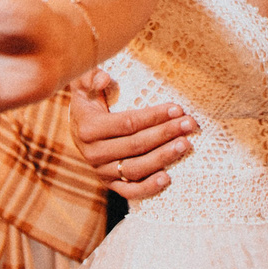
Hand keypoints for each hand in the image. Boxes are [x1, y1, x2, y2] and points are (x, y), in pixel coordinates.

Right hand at [69, 69, 196, 198]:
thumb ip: (92, 77)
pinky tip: (168, 178)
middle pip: (135, 145)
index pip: (127, 123)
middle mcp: (93, 153)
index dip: (153, 116)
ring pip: (135, 168)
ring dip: (162, 157)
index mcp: (88, 128)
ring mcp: (101, 171)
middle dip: (165, 133)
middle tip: (189, 124)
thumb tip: (104, 78)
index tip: (177, 109)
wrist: (79, 127)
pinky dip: (148, 188)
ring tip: (185, 145)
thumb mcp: (84, 84)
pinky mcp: (109, 183)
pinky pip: (130, 191)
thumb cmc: (89, 100)